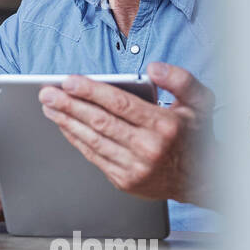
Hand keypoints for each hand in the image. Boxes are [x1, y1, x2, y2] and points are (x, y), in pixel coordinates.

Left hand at [37, 62, 213, 202]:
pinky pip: (93, 156)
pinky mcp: (125, 180)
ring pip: (93, 140)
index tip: (68, 80)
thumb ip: (180, 79)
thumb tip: (154, 68)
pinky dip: (76, 139)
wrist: (202, 180)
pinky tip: (64, 126)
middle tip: (47, 92)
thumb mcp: (201, 101)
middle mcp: (149, 148)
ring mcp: (135, 167)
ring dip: (67, 122)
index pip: (120, 104)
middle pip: (100, 122)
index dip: (91, 91)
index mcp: (165, 125)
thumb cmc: (196, 136)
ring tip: (49, 106)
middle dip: (69, 105)